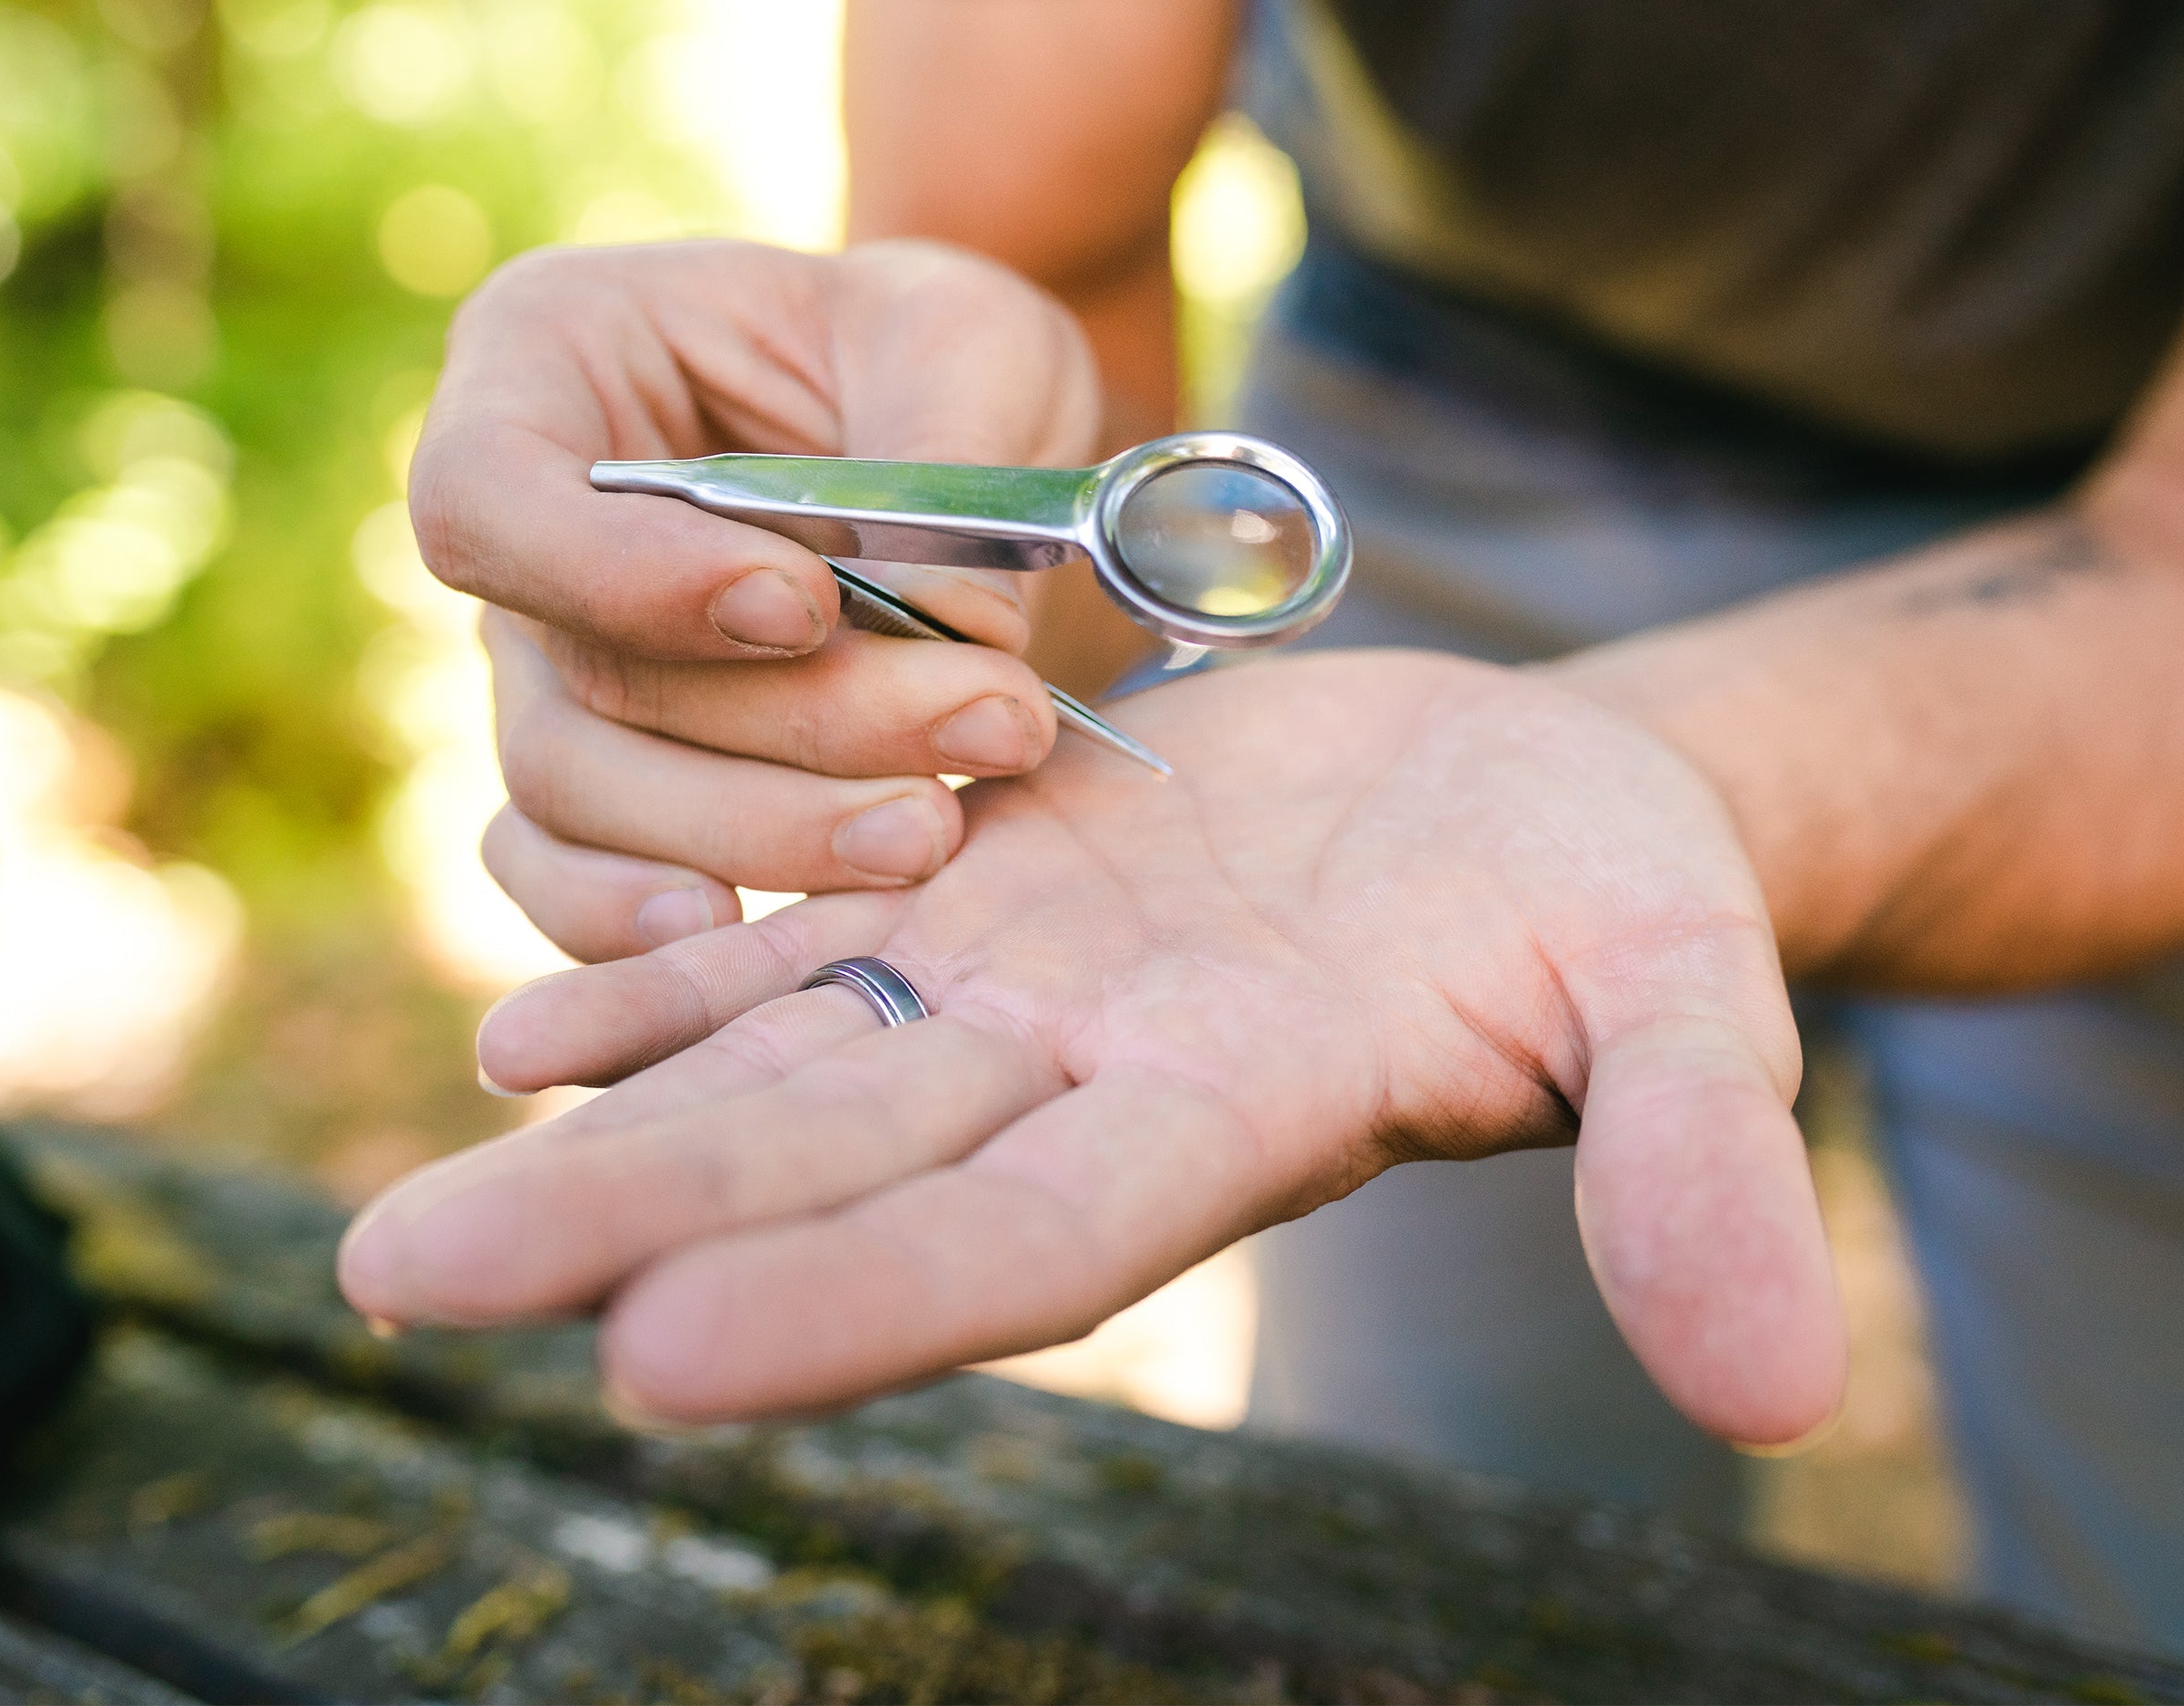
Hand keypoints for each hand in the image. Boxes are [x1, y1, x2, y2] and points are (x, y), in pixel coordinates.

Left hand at [339, 652, 1846, 1445]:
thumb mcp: (1690, 992)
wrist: (1531, 789)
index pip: (1034, 1237)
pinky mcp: (998, 882)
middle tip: (403, 1293)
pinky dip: (674, 985)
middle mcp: (1097, 1077)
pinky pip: (814, 942)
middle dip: (634, 1229)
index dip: (862, 1298)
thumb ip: (1696, 1156)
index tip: (656, 1366)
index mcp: (1243, 1115)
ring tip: (405, 1230)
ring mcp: (1031, 984)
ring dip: (602, 1139)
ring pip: (791, 1066)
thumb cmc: (1624, 887)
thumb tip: (1779, 1394)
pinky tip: (526, 1024)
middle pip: (845, 1166)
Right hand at [415, 237, 1101, 960]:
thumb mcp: (972, 341)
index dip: (622, 578)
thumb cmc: (944, 351)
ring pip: (583, 796)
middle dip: (792, 725)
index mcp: (548, 359)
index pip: (486, 495)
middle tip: (988, 722)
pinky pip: (570, 882)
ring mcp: (544, 669)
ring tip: (940, 825)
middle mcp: (518, 531)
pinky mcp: (600, 788)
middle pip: (580, 674)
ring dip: (767, 831)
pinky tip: (767, 935)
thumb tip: (958, 641)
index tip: (803, 606)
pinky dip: (654, 927)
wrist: (970, 439)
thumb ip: (948, 466)